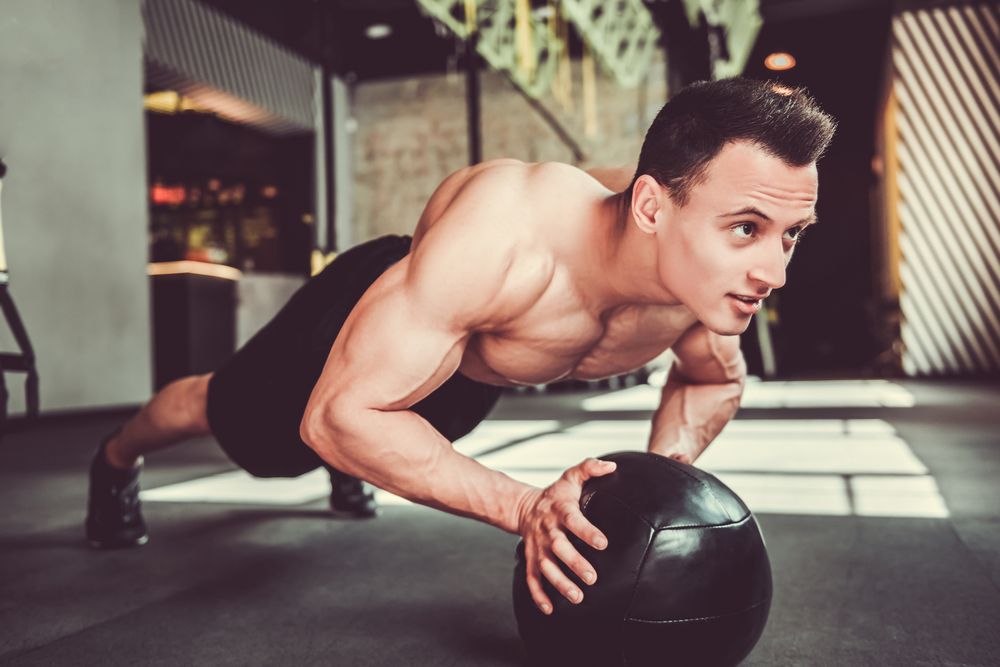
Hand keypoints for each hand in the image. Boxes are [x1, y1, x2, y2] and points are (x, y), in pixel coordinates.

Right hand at [516, 457, 616, 614]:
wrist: (525, 507)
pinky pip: (532, 579)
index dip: (587, 531)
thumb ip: (590, 468)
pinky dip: (538, 595)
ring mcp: (538, 547)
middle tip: (592, 577)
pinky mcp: (531, 559)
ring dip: (560, 583)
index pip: (573, 520)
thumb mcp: (571, 477)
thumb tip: (611, 466)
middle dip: (575, 563)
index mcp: (560, 510)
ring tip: (577, 597)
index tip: (603, 542)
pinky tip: (550, 608)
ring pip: (546, 568)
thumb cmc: (556, 495)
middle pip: (560, 548)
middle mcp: (548, 530)